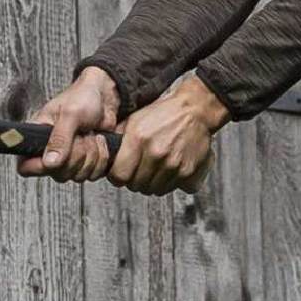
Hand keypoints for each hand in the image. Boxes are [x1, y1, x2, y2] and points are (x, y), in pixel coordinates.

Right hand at [17, 66, 120, 183]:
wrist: (106, 98)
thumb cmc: (83, 98)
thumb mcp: (70, 114)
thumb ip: (60, 139)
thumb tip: (49, 163)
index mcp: (37, 138)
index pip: (25, 167)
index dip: (40, 167)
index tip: (57, 157)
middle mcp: (51, 153)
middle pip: (59, 174)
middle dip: (77, 155)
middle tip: (81, 134)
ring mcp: (69, 160)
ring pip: (78, 175)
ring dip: (91, 154)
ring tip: (90, 134)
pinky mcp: (86, 162)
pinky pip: (94, 173)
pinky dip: (102, 157)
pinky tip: (100, 141)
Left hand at [108, 75, 227, 195]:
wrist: (195, 111)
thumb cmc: (164, 114)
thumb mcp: (135, 119)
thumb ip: (119, 139)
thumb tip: (105, 155)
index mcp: (139, 139)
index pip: (119, 176)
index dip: (117, 176)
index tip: (120, 172)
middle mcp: (155, 153)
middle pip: (135, 185)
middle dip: (134, 179)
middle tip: (139, 168)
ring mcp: (172, 164)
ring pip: (152, 190)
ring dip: (150, 182)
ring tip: (154, 168)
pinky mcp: (186, 171)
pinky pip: (170, 189)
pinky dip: (167, 183)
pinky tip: (167, 170)